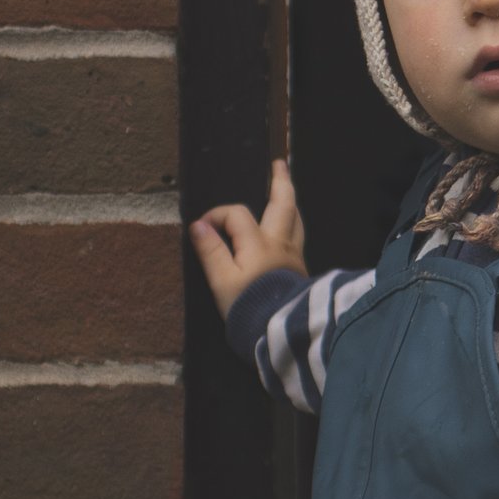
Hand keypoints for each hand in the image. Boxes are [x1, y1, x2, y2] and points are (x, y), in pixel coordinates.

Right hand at [189, 158, 307, 312]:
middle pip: (284, 204)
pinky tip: (287, 229)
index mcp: (259, 242)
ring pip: (296, 220)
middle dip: (280, 182)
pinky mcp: (300, 271)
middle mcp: (280, 242)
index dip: (218, 215)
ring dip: (290, 203)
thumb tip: (199, 224)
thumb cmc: (248, 308)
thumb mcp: (221, 281)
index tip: (202, 229)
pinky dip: (291, 225)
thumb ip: (211, 251)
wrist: (283, 335)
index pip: (237, 214)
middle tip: (279, 163)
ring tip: (286, 191)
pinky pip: (297, 237)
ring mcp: (294, 256)